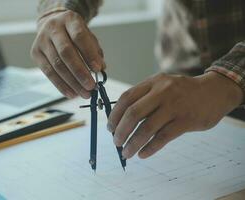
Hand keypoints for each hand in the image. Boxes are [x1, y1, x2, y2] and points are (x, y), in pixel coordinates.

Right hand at [31, 10, 104, 98]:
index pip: (79, 37)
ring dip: (72, 82)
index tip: (98, 69)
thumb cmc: (73, 33)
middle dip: (80, 72)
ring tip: (84, 93)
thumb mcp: (87, 36)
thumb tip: (101, 69)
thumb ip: (95, 51)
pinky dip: (61, 85)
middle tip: (91, 86)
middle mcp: (53, 28)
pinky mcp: (35, 53)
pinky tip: (72, 93)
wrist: (53, 25)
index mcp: (69, 20)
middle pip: (66, 52)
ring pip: (57, 65)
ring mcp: (42, 40)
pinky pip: (48, 73)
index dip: (89, 54)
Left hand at [108, 72, 243, 158]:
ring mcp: (175, 106)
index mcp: (153, 82)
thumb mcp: (162, 85)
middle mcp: (162, 92)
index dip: (114, 115)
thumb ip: (144, 97)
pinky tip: (143, 154)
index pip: (126, 98)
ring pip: (147, 128)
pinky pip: (163, 137)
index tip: (110, 128)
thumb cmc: (182, 92)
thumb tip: (121, 120)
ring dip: (133, 143)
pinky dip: (150, 148)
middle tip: (116, 142)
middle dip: (121, 131)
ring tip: (127, 153)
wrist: (215, 91)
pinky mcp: (186, 121)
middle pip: (133, 114)